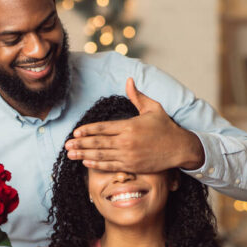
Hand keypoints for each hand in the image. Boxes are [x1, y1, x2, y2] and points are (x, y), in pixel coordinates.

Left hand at [65, 78, 204, 171]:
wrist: (180, 148)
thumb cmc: (166, 127)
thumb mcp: (153, 108)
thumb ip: (137, 96)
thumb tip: (129, 80)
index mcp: (129, 126)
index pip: (103, 128)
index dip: (87, 130)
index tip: (76, 131)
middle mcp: (126, 141)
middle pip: (98, 142)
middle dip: (80, 143)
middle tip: (67, 144)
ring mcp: (128, 155)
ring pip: (101, 155)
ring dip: (83, 155)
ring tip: (71, 154)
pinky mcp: (132, 166)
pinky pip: (110, 166)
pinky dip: (96, 164)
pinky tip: (86, 162)